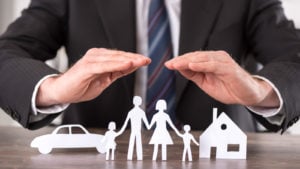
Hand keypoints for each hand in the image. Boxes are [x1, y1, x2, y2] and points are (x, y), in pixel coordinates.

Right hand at [37, 48, 150, 105]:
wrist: (61, 92)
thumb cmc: (80, 86)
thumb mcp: (104, 80)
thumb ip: (116, 73)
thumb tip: (130, 68)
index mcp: (100, 59)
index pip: (120, 57)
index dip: (134, 59)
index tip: (145, 60)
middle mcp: (96, 56)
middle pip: (119, 56)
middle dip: (134, 58)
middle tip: (146, 60)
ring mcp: (91, 60)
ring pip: (114, 59)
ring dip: (128, 60)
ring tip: (140, 61)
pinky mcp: (86, 67)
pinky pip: (105, 65)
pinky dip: (117, 65)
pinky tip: (126, 65)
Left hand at [165, 51, 279, 106]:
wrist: (247, 95)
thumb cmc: (228, 88)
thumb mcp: (205, 82)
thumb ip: (193, 75)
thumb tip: (179, 69)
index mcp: (210, 61)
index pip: (192, 58)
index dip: (180, 61)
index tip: (168, 64)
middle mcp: (216, 58)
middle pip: (195, 56)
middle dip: (181, 60)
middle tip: (170, 64)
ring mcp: (223, 62)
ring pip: (202, 58)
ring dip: (188, 61)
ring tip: (177, 64)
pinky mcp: (229, 68)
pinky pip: (213, 65)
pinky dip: (202, 64)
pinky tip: (192, 66)